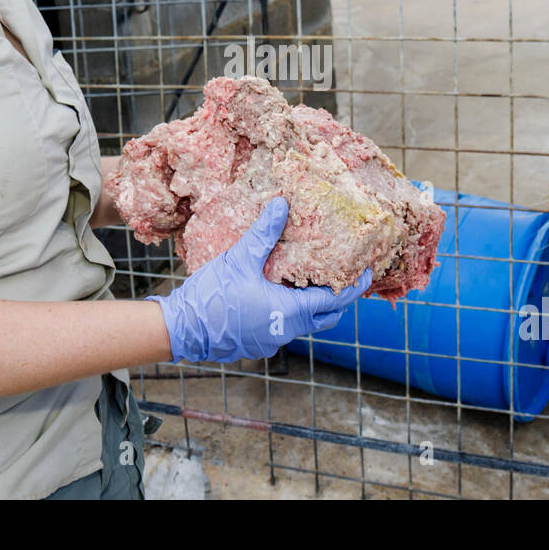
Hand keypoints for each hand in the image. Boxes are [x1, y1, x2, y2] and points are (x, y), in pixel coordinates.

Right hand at [146, 196, 373, 362]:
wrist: (181, 330)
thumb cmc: (211, 295)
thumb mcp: (239, 259)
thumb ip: (264, 234)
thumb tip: (282, 205)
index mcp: (289, 312)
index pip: (334, 301)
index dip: (353, 287)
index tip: (367, 273)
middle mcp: (286, 331)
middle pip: (325, 317)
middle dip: (339, 299)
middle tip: (346, 277)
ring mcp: (271, 341)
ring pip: (305, 325)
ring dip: (314, 307)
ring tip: (315, 282)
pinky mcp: (257, 344)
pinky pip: (285, 328)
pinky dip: (293, 313)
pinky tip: (282, 296)